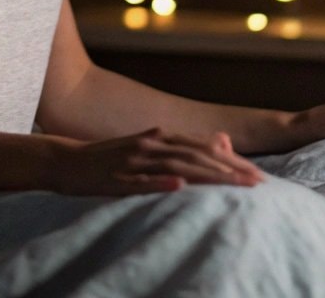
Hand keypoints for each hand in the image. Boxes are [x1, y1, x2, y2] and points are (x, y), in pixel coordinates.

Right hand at [43, 126, 266, 196]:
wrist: (66, 160)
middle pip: (198, 155)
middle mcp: (152, 143)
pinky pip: (141, 181)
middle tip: (258, 183)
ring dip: (207, 176)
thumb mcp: (148, 148)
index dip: (233, 161)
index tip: (258, 175)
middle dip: (230, 170)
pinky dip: (161, 183)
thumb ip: (181, 147)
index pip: (205, 148)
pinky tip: (179, 187)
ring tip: (233, 186)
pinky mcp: (117, 177)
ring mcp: (134, 159)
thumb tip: (220, 142)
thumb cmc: (111, 158)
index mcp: (160, 137)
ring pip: (177, 166)